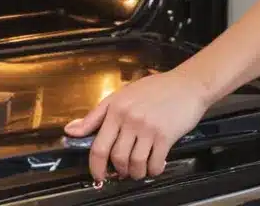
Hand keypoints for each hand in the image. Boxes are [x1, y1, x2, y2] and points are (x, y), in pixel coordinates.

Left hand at [63, 70, 209, 181]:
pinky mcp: (165, 135)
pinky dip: (153, 170)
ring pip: (134, 163)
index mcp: (115, 108)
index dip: (95, 166)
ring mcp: (147, 127)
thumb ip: (96, 115)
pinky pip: (154, 163)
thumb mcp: (122, 95)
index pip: (98, 145)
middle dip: (119, 170)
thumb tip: (71, 130)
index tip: (97, 175)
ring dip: (136, 173)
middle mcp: (129, 118)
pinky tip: (155, 165)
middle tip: (124, 171)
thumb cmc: (156, 89)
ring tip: (139, 169)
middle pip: (116, 157)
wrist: (188, 84)